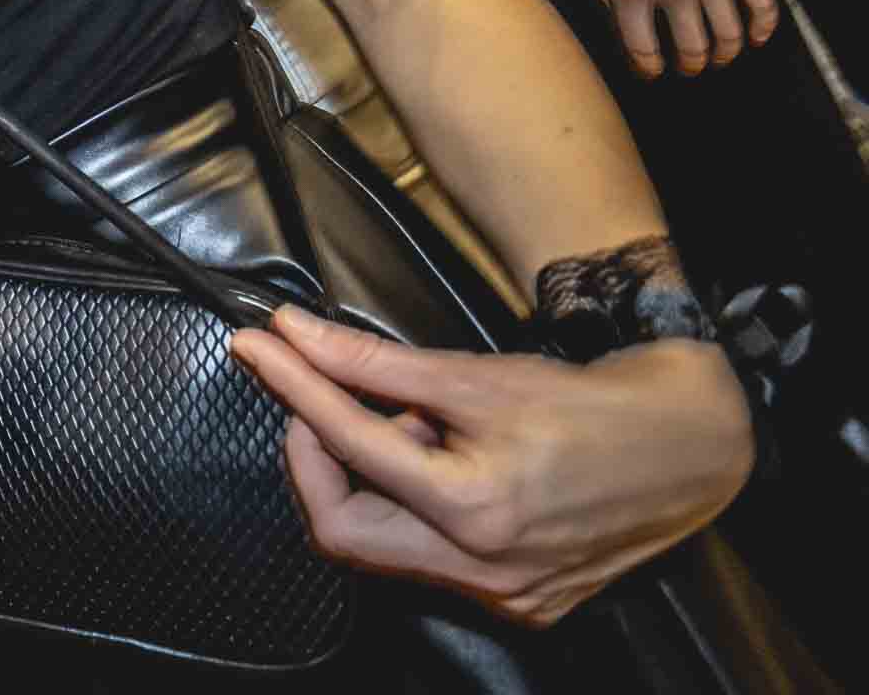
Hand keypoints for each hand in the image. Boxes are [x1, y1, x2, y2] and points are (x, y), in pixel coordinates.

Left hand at [230, 306, 752, 626]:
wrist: (685, 447)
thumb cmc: (590, 408)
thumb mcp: (475, 374)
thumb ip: (373, 364)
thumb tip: (295, 339)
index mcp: (478, 511)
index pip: (347, 447)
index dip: (292, 390)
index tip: (258, 351)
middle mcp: (488, 571)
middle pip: (342, 530)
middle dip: (316, 462)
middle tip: (323, 406)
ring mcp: (505, 597)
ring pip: (382, 550)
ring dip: (373, 484)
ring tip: (418, 430)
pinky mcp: (520, 604)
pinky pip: (428, 563)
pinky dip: (414, 510)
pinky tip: (447, 469)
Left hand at [581, 0, 778, 77]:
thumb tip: (616, 21)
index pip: (643, 49)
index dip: (649, 68)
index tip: (653, 71)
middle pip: (692, 48)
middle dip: (691, 65)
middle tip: (690, 67)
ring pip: (729, 34)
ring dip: (726, 53)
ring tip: (720, 56)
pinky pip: (762, 2)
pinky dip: (764, 27)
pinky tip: (758, 38)